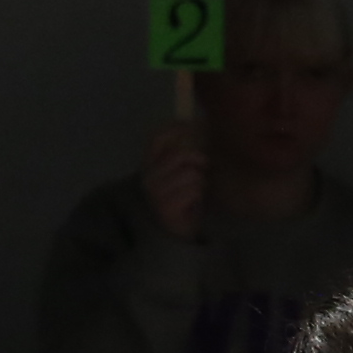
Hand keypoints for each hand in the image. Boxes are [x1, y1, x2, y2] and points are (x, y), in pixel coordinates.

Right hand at [138, 115, 209, 244]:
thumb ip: (186, 150)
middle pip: (179, 155)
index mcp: (149, 163)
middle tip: (205, 169)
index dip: (176, 128)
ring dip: (201, 182)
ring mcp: (155, 192)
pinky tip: (194, 203)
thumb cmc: (183, 196)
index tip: (195, 126)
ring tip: (198, 191)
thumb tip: (202, 121)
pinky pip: (193, 190)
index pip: (157, 137)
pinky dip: (200, 195)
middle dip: (199, 160)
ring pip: (190, 173)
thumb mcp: (183, 170)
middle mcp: (148, 176)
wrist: (179, 231)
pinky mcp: (166, 207)